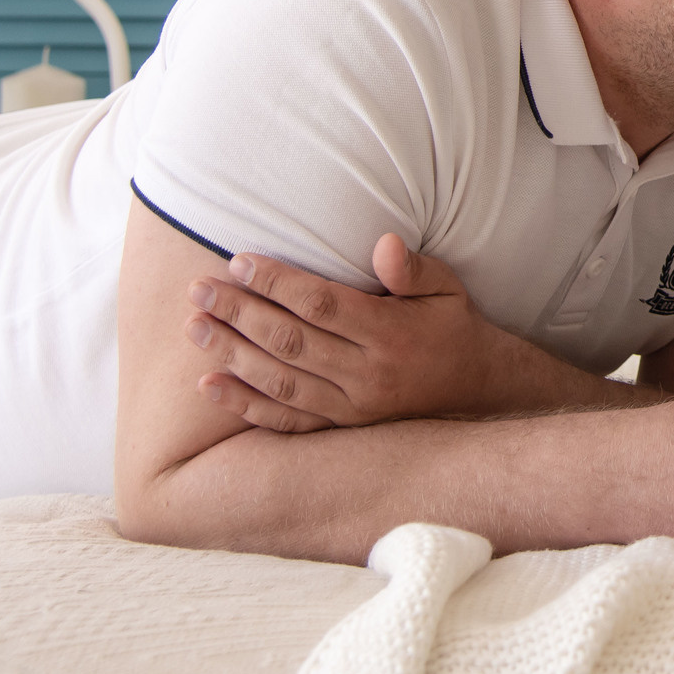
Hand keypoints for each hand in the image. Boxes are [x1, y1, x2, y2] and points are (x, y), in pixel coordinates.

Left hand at [185, 233, 576, 430]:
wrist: (477, 391)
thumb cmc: (452, 326)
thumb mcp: (447, 287)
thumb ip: (412, 268)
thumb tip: (383, 244)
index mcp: (391, 333)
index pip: (322, 304)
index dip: (277, 282)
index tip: (239, 261)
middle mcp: (368, 374)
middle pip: (291, 341)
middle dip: (240, 313)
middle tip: (198, 289)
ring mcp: (352, 408)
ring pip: (280, 381)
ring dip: (232, 354)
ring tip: (195, 327)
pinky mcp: (341, 429)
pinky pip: (286, 420)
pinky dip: (244, 404)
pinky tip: (209, 385)